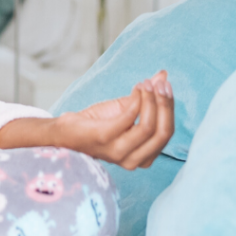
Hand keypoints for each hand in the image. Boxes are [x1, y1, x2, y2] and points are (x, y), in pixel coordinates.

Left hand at [0, 71, 174, 170]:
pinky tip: (137, 88)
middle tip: (160, 83)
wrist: (65, 132)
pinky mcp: (103, 138)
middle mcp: (133, 160)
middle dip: (165, 104)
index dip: (169, 108)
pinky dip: (136, 100)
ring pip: (148, 127)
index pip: (166, 133)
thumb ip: (147, 97)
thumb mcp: (126, 109)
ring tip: (147, 83)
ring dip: (151, 100)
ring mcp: (118, 152)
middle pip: (162, 132)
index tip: (165, 85)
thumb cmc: (97, 123)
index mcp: (143, 156)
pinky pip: (129, 118)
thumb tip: (163, 75)